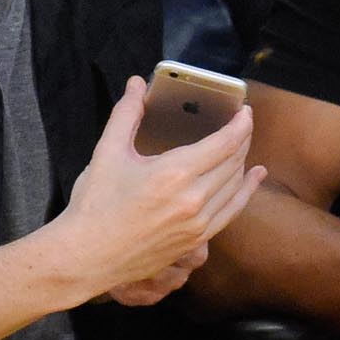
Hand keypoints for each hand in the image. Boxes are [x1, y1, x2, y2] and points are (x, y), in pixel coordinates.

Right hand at [48, 80, 265, 302]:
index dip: (241, 125)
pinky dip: (245, 192)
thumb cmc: (94, 204)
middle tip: (243, 124)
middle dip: (242, 139)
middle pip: (233, 162)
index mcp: (174, 173)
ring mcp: (198, 224)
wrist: (87, 256)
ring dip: (243, 162)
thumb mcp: (107, 152)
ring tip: (244, 145)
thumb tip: (137, 83)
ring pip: (235, 186)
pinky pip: (232, 211)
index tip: (246, 111)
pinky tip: (252, 179)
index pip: (224, 143)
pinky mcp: (196, 241)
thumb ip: (126, 114)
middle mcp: (193, 199)